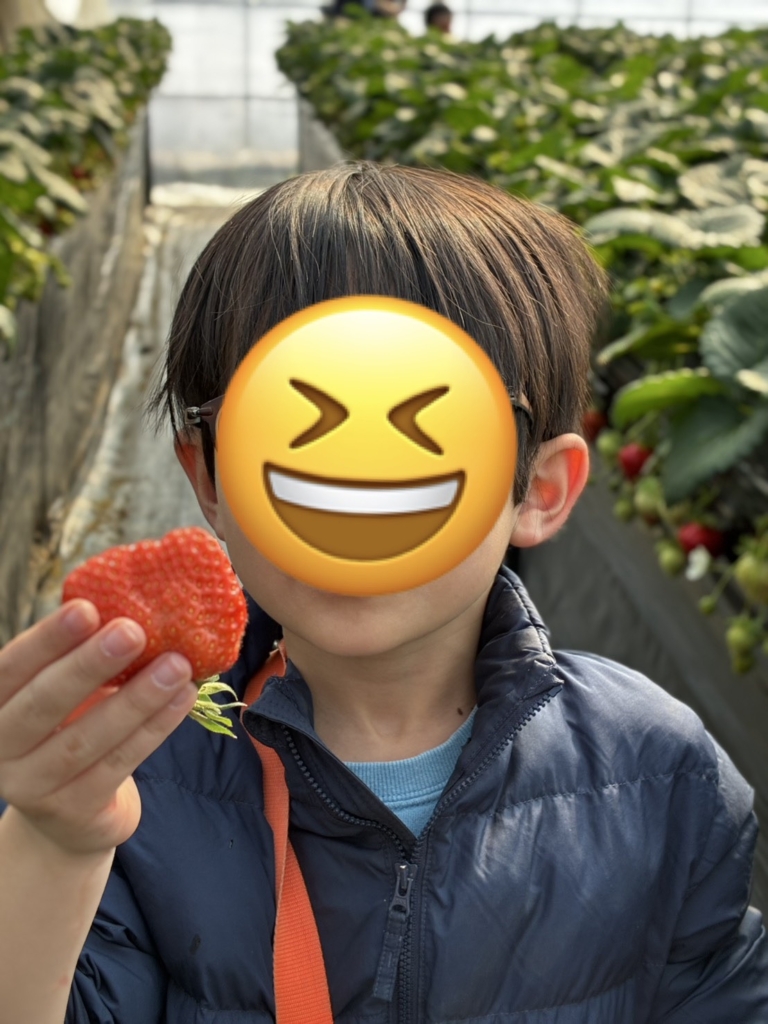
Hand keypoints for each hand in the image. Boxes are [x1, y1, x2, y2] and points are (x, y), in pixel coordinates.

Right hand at [0, 600, 197, 855]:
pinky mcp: (73, 811)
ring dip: (137, 698)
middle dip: (89, 665)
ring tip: (177, 665)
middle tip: (133, 631)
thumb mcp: (63, 691)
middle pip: (43, 704)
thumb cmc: (68, 728)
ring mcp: (32, 787)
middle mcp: (0, 749)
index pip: (10, 669)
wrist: (68, 815)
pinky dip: (155, 728)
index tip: (86, 608)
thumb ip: (80, 655)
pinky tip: (183, 697)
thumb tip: (133, 600)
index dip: (46, 640)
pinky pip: (119, 764)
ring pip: (87, 739)